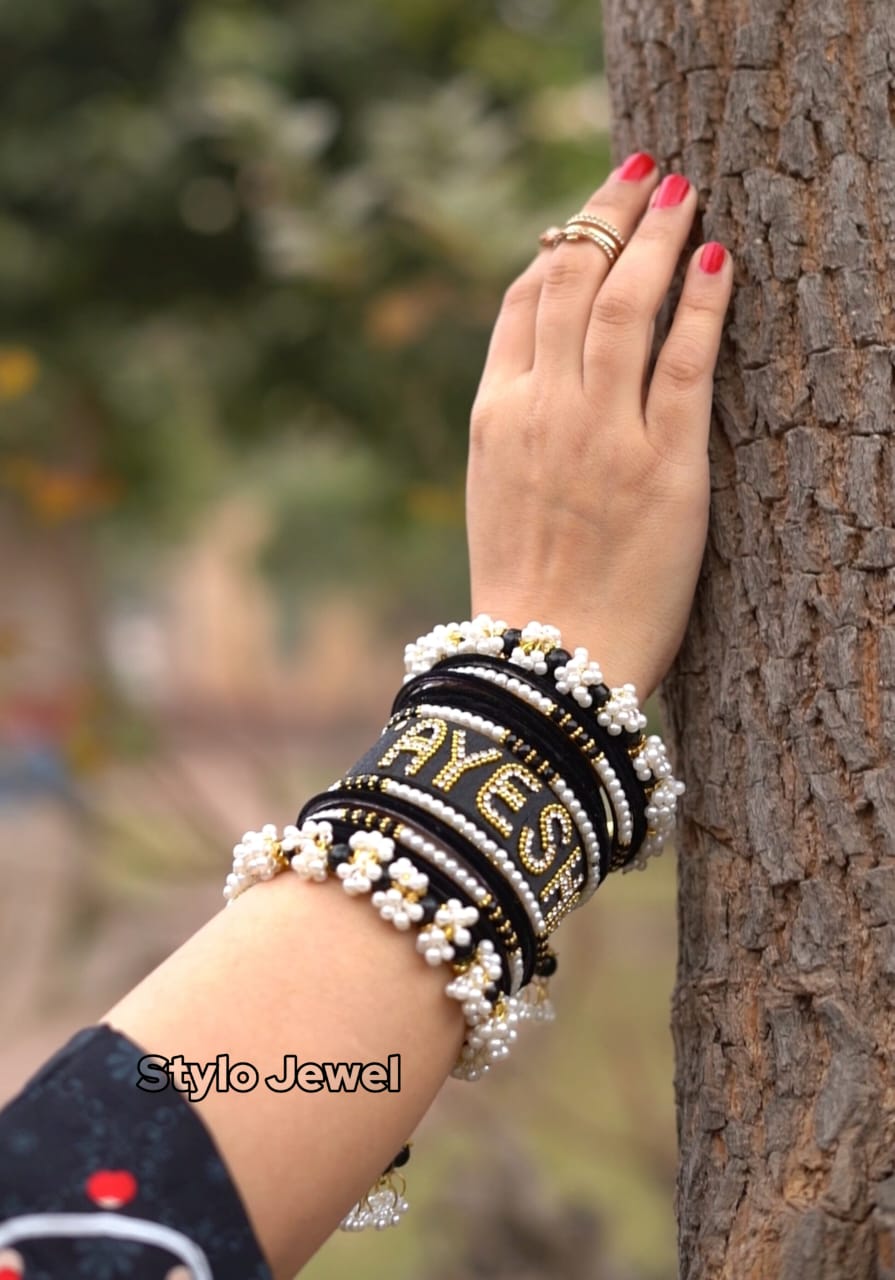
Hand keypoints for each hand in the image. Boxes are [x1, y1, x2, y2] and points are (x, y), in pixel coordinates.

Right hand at [466, 155, 732, 699]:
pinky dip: (702, 305)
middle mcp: (543, 410)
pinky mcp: (663, 467)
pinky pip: (685, 362)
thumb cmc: (523, 592)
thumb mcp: (494, 495)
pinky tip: (719, 262)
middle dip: (608, 215)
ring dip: (659, 235)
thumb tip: (545, 373)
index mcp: (495, 415)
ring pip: (627, 304)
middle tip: (644, 173)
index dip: (558, 245)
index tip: (586, 216)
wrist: (545, 665)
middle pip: (572, 280)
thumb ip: (515, 425)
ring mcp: (601, 434)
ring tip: (685, 191)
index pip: (521, 301)